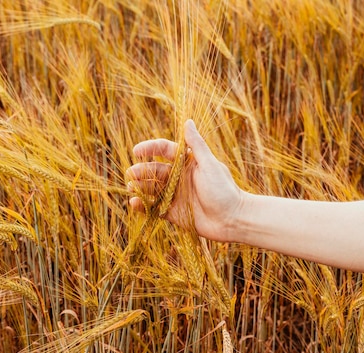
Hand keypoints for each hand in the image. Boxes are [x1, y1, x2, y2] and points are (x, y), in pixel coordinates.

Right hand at [126, 119, 246, 241]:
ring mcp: (175, 195)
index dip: (150, 149)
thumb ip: (196, 145)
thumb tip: (188, 121)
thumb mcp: (209, 165)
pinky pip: (155, 207)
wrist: (233, 219)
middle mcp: (179, 178)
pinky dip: (144, 206)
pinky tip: (135, 203)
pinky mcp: (173, 213)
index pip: (165, 151)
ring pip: (152, 188)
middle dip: (141, 171)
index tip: (137, 151)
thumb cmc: (224, 190)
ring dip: (140, 187)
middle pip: (155, 170)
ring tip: (131, 187)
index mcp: (187, 163)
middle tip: (130, 173)